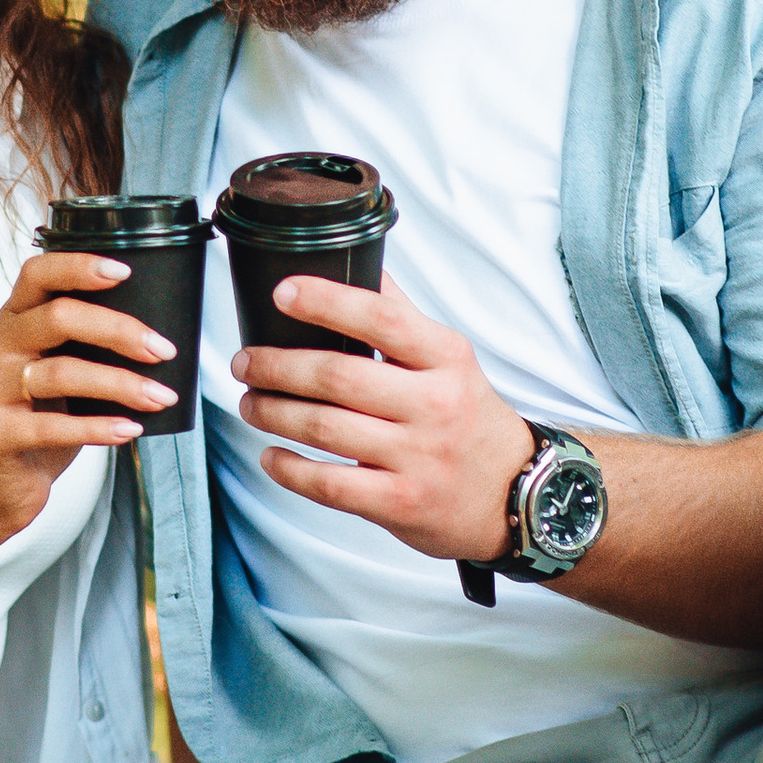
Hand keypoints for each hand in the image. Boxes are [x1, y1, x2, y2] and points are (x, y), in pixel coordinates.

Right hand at [0, 250, 178, 563]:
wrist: (2, 485)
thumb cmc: (42, 420)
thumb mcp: (63, 372)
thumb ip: (88, 347)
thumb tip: (159, 337)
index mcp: (13, 321)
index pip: (36, 274)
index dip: (78, 266)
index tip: (124, 271)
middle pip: (56, 318)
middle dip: (118, 330)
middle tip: (163, 350)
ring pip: (59, 373)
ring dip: (120, 384)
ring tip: (159, 397)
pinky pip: (49, 427)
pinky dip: (97, 427)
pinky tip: (129, 430)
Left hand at [237, 271, 534, 567]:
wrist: (517, 494)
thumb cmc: (468, 418)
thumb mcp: (451, 360)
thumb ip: (402, 315)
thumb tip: (356, 259)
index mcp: (447, 358)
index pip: (382, 319)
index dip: (326, 302)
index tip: (282, 293)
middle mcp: (435, 404)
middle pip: (339, 376)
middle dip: (278, 366)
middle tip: (245, 361)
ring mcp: (418, 457)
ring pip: (325, 428)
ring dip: (273, 412)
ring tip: (250, 402)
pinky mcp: (401, 503)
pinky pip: (329, 484)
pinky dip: (289, 469)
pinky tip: (271, 455)